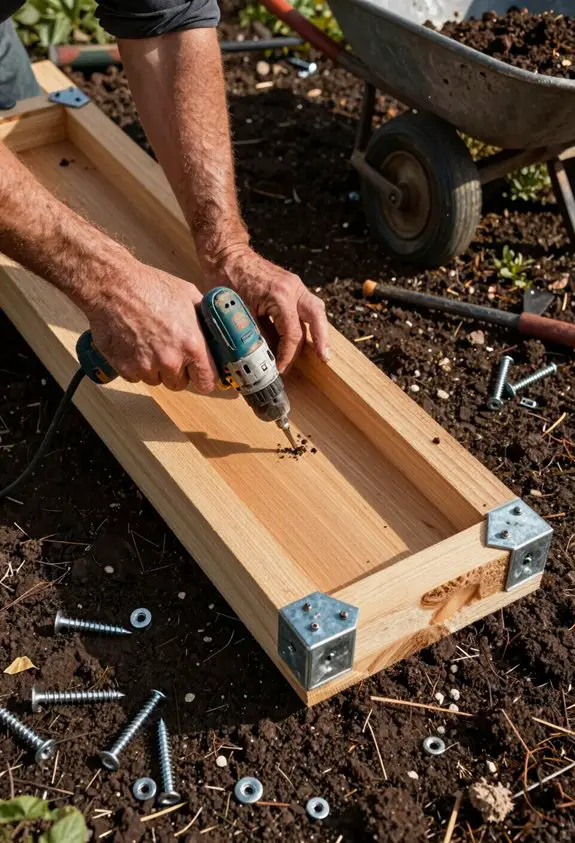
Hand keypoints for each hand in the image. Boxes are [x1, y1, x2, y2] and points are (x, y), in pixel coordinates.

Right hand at [84, 260, 217, 392]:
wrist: (112, 286)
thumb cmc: (150, 286)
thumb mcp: (189, 295)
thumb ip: (205, 319)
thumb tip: (216, 333)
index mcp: (192, 345)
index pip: (206, 382)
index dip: (203, 378)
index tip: (199, 374)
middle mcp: (171, 361)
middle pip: (179, 384)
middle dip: (176, 371)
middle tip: (168, 349)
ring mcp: (146, 367)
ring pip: (156, 381)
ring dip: (155, 369)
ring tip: (148, 342)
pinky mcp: (125, 369)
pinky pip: (136, 377)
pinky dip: (135, 366)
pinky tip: (132, 344)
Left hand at [212, 247, 329, 371]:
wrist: (227, 254)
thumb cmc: (228, 279)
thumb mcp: (237, 313)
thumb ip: (252, 337)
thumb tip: (259, 360)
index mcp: (280, 296)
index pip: (292, 334)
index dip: (287, 355)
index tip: (279, 369)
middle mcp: (292, 288)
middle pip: (316, 317)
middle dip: (322, 340)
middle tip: (325, 358)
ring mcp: (294, 285)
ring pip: (316, 309)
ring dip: (320, 330)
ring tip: (322, 350)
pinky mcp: (290, 285)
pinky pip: (306, 305)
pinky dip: (309, 321)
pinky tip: (308, 334)